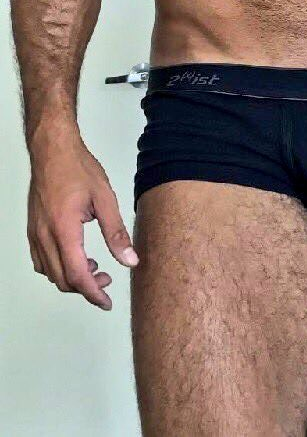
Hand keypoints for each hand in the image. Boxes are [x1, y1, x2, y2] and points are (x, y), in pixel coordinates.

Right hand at [27, 127, 138, 309]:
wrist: (52, 149)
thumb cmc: (76, 167)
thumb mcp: (105, 198)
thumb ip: (116, 232)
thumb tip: (129, 259)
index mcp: (64, 230)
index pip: (77, 275)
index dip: (93, 294)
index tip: (106, 302)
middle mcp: (45, 235)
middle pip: (62, 279)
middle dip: (85, 287)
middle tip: (107, 279)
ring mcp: (35, 233)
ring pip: (50, 272)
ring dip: (71, 277)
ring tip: (94, 266)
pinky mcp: (33, 229)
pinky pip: (41, 260)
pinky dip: (58, 267)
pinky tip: (74, 256)